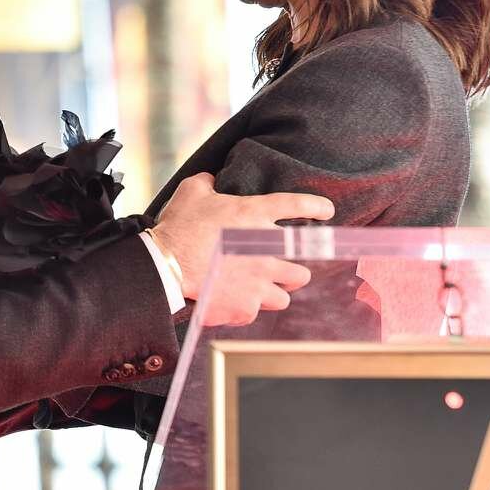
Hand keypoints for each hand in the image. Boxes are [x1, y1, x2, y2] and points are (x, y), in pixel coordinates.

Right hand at [148, 173, 333, 326]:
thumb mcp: (191, 192)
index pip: (299, 206)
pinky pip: (258, 310)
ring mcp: (259, 281)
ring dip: (276, 290)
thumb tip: (212, 179)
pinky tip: (235, 300)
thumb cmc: (179, 227)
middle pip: (302, 267)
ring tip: (261, 287)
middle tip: (280, 267)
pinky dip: (248, 306)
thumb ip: (208, 182)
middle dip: (294, 269)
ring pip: (286, 293)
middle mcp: (266, 249)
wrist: (163, 267)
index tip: (326, 212)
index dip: (318, 208)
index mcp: (255, 215)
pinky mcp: (247, 306)